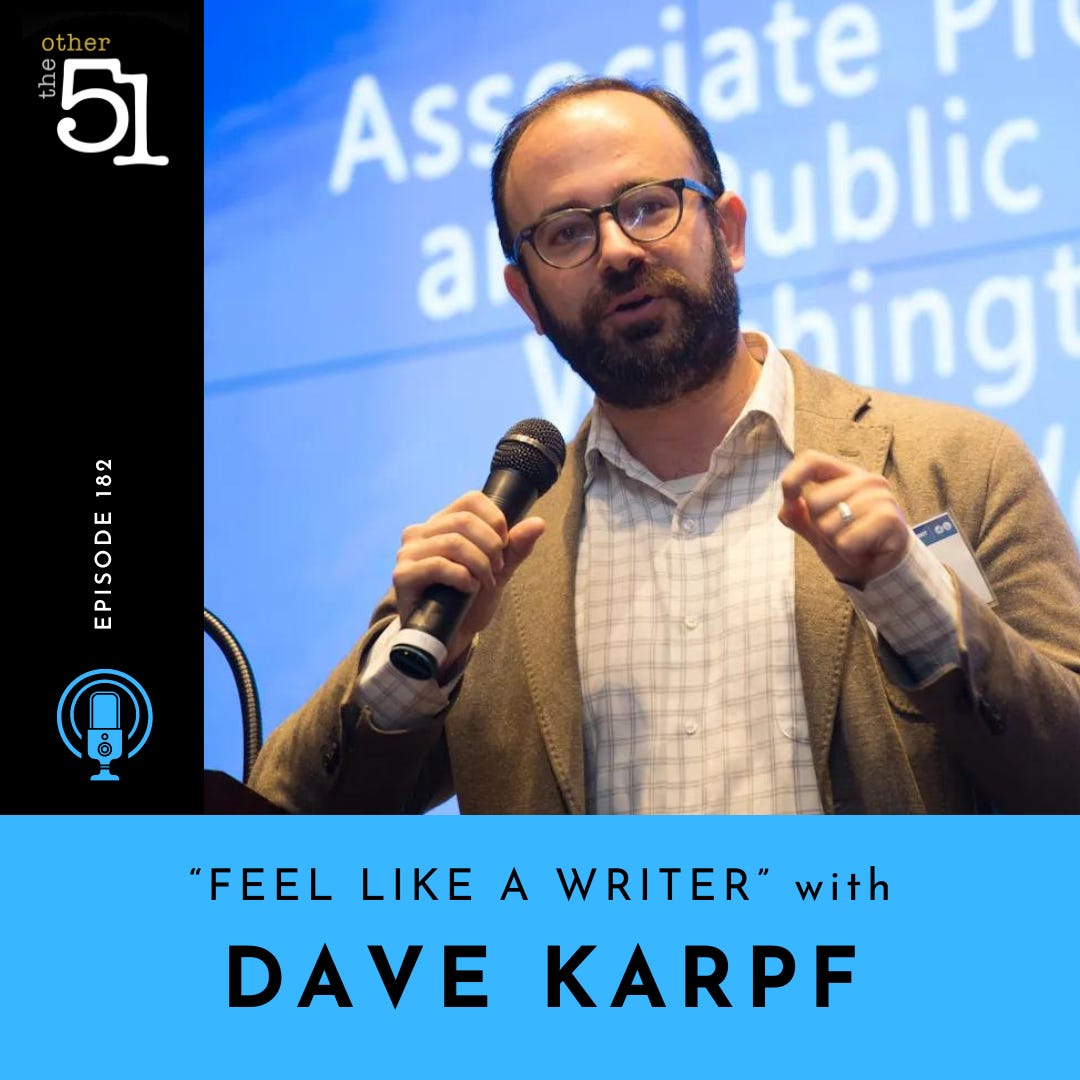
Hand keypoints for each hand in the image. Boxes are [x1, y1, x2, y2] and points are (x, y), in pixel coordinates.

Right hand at [391, 491, 545, 669]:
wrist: (451, 638)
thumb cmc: (470, 601)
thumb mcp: (498, 571)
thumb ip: (515, 547)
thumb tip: (539, 523)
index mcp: (442, 523)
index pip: (471, 500)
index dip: (495, 520)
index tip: (504, 546)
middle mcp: (420, 532)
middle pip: (465, 520)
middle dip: (491, 547)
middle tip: (498, 570)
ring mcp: (408, 552)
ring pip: (454, 541)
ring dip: (480, 564)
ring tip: (485, 583)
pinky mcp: (402, 575)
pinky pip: (438, 565)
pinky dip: (462, 577)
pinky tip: (469, 589)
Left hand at [778, 451, 910, 586]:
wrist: (883, 570)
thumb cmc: (851, 544)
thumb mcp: (817, 530)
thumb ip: (798, 516)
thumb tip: (786, 508)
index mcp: (846, 474)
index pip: (812, 460)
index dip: (793, 478)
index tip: (789, 500)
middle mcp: (866, 480)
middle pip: (814, 501)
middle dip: (819, 528)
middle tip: (842, 535)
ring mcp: (880, 497)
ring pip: (827, 525)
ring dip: (834, 544)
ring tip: (853, 544)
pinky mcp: (889, 518)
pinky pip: (845, 542)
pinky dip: (847, 554)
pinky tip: (862, 552)